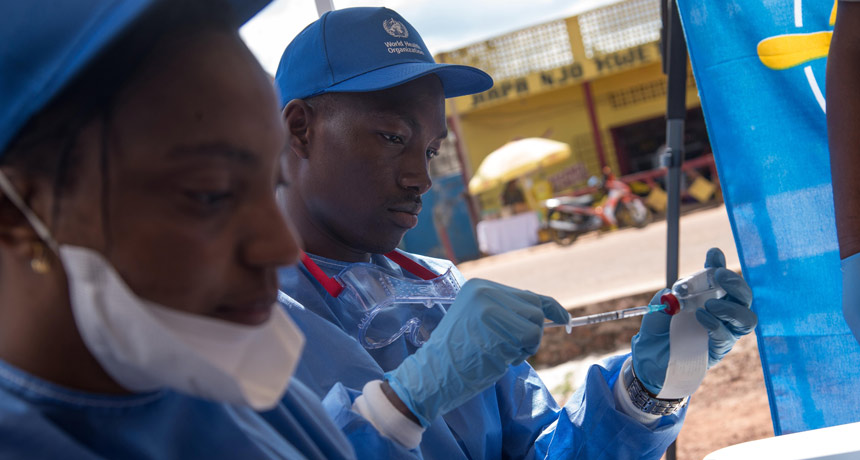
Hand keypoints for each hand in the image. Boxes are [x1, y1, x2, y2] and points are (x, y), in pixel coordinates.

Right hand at [385, 279, 568, 426]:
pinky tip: (498, 358)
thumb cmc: (458, 354)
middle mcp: (485, 292)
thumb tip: (545, 312)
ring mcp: (490, 309)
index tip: (565, 319)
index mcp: (479, 286)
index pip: (527, 295)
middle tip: (514, 349)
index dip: (550, 308)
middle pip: (535, 308)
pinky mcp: (497, 328)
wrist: (433, 374)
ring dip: (528, 345)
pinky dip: (522, 354)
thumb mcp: (478, 320)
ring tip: (502, 354)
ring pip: (536, 323)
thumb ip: (506, 312)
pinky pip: (530, 339)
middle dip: (533, 332)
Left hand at [632, 248, 755, 394]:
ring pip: (746, 318)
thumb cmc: (656, 333)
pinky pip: (728, 336)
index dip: (719, 264)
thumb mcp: (655, 312)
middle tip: (720, 276)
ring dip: (731, 307)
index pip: (719, 277)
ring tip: (710, 304)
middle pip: (743, 296)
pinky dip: (716, 324)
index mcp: (706, 296)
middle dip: (736, 282)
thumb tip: (674, 294)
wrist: (649, 362)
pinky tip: (702, 317)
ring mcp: (724, 331)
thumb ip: (665, 300)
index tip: (713, 254)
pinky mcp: (720, 349)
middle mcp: (721, 312)